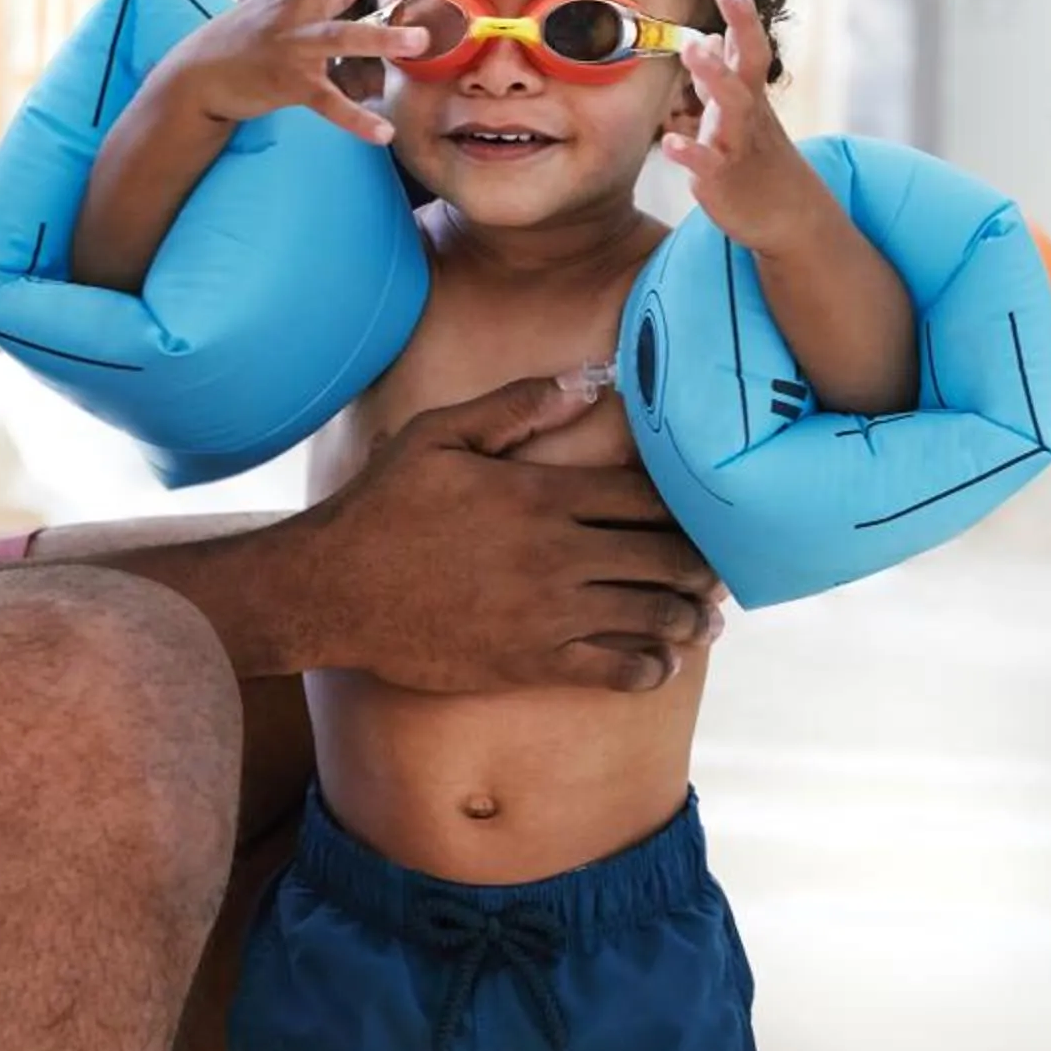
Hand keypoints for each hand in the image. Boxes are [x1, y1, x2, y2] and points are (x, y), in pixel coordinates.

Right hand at [151, 0, 422, 143]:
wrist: (197, 77)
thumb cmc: (244, 39)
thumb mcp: (279, 9)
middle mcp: (292, 9)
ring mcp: (291, 46)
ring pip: (337, 37)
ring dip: (379, 37)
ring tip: (420, 41)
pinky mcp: (287, 84)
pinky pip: (326, 102)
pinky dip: (355, 119)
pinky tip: (383, 132)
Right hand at [291, 375, 724, 693]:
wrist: (330, 591)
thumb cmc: (382, 508)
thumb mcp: (439, 435)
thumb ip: (519, 405)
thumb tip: (590, 378)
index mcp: (541, 494)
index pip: (648, 500)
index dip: (689, 511)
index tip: (706, 517)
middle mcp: (556, 556)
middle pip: (665, 559)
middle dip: (703, 567)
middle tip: (719, 571)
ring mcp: (547, 615)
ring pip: (653, 618)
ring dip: (691, 620)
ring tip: (704, 620)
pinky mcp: (530, 664)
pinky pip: (616, 672)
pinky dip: (650, 668)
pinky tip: (658, 663)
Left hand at [659, 0, 832, 254]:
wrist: (789, 218)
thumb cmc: (759, 157)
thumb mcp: (744, 110)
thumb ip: (728, 72)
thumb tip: (715, 36)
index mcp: (749, 91)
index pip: (748, 36)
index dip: (740, 0)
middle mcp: (748, 110)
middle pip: (750, 60)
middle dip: (742, 23)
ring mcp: (739, 142)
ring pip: (732, 106)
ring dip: (714, 76)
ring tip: (695, 47)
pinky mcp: (724, 179)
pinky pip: (708, 163)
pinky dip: (690, 152)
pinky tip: (669, 143)